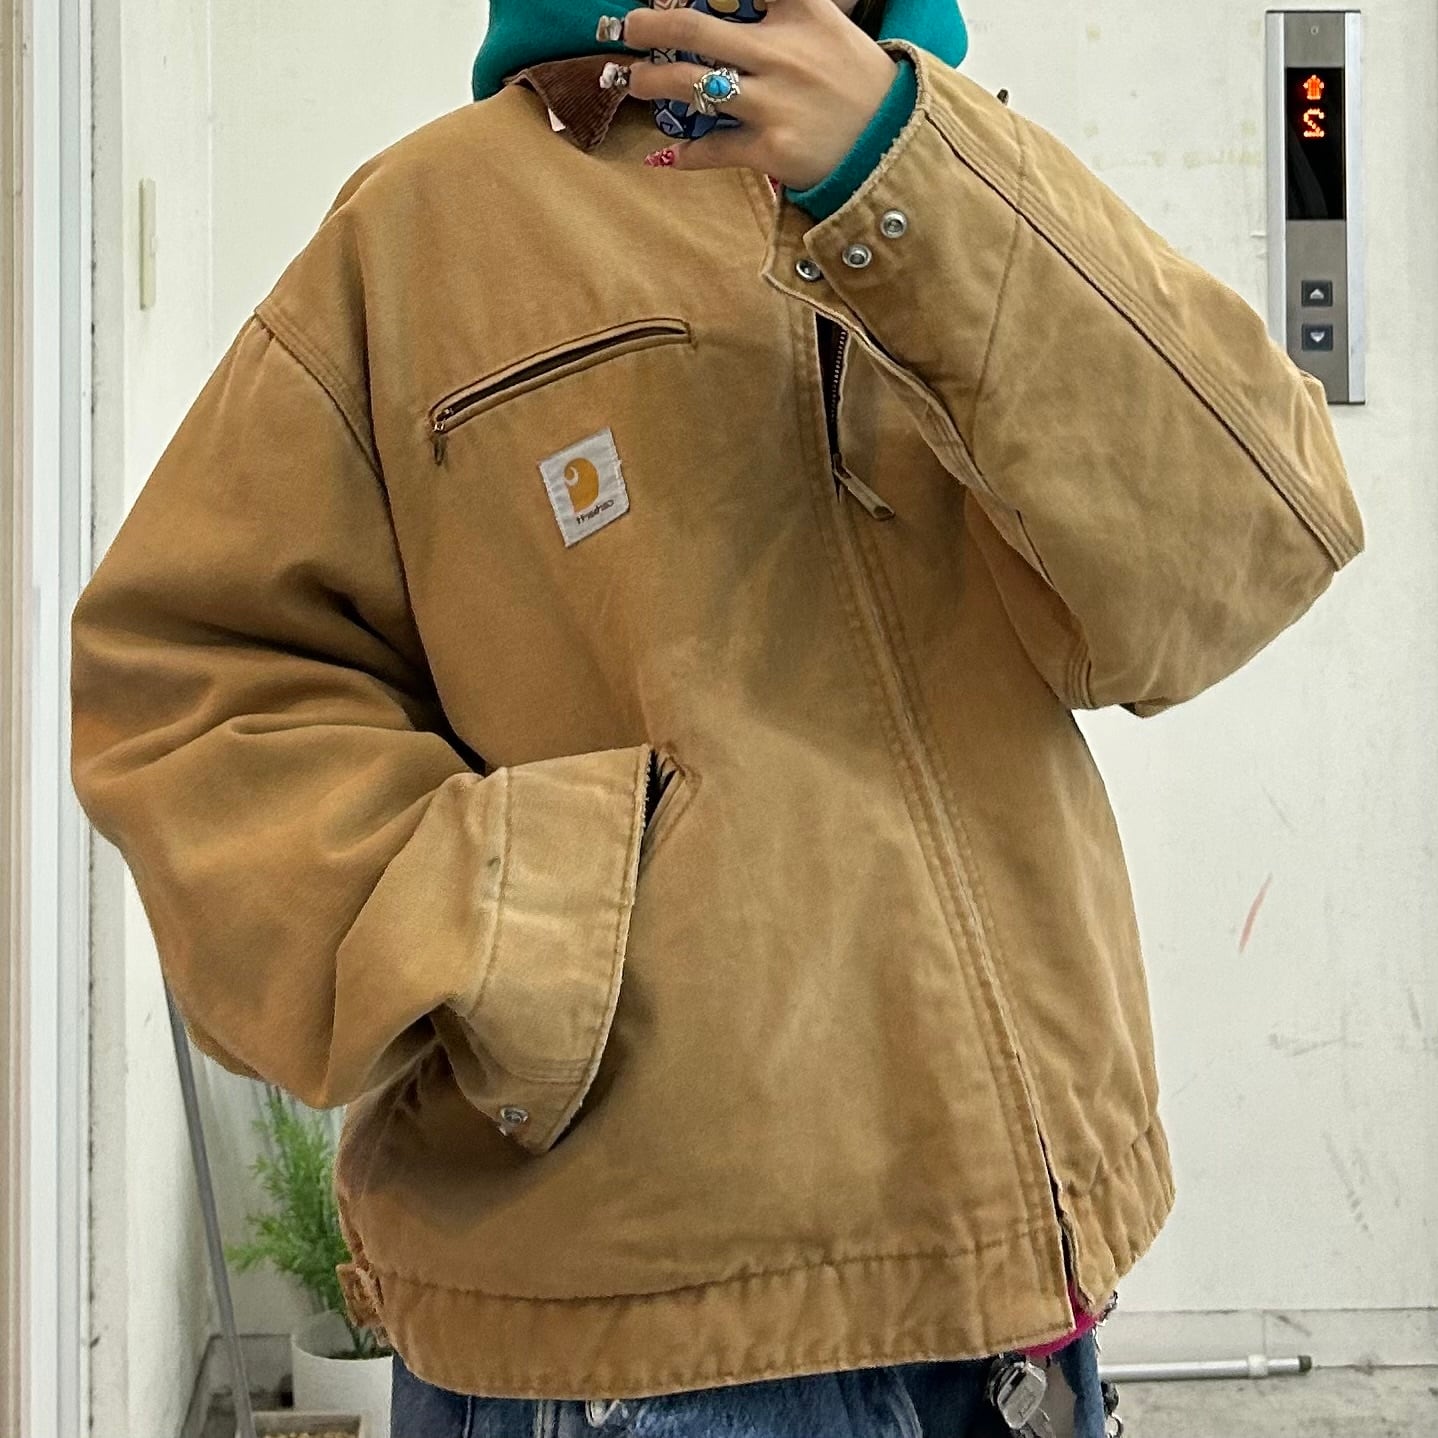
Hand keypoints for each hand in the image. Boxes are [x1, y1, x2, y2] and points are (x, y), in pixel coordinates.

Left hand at [610, 0, 899, 189]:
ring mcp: (774, 103)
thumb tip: (736, 3)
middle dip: (649, 25)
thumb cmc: (855, 83)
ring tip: (637, 81)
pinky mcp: (771, 149)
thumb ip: (785, 5)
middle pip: (695, 29)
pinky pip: (713, 149)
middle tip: (627, 26)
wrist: (890, 144)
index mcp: (799, 13)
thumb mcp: (828, 24)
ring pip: (693, 87)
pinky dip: (685, 153)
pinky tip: (667, 152)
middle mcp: (782, 53)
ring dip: (653, 82)